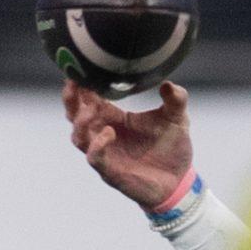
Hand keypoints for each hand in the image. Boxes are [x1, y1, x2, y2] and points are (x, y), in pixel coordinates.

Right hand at [63, 80, 193, 208]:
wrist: (179, 181)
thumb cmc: (172, 149)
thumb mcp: (177, 120)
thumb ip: (176, 100)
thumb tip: (169, 84)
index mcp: (114, 118)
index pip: (88, 99)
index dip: (82, 85)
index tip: (81, 68)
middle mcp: (104, 133)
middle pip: (74, 115)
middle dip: (70, 99)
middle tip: (74, 82)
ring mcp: (105, 153)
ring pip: (78, 136)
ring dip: (80, 121)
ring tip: (91, 108)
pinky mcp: (111, 171)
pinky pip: (94, 158)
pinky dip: (97, 145)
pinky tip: (110, 133)